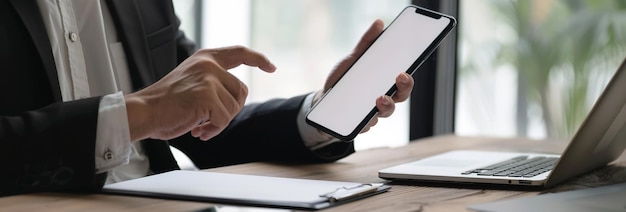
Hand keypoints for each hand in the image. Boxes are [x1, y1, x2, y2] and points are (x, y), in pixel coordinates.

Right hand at [125, 46, 275, 140]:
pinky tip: (198, 130)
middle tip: (210, 121)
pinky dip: (213, 130)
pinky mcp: (207, 95)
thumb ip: (214, 83)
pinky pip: (224, 119)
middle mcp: (209, 64)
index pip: (239, 53)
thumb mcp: (193, 83)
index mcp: (205, 58)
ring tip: (201, 126)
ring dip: (219, 123)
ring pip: (233, 108)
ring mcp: (208, 78)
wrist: (144, 112)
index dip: (258, 59)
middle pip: (241, 91)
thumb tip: (238, 97)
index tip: (270, 67)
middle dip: (231, 110)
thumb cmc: (166, 104)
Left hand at [314, 19, 413, 133]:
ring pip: (384, 113)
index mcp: (385, 84)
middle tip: (398, 80)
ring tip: (377, 99)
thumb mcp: (353, 59)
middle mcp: (383, 100)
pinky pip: (365, 125)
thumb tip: (379, 23)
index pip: (403, 83)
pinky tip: (359, 117)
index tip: (404, 72)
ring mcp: (372, 114)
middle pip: (400, 99)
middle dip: (402, 90)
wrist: (324, 100)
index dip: (407, 80)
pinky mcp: (359, 125)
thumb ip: (366, 43)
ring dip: (385, 107)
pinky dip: (364, 121)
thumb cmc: (344, 79)